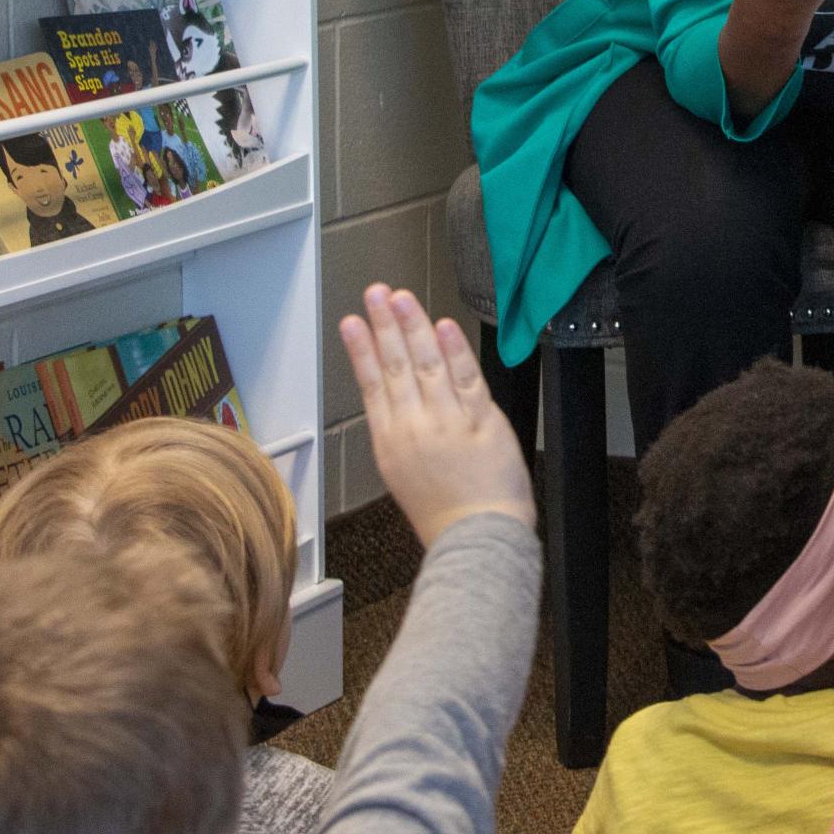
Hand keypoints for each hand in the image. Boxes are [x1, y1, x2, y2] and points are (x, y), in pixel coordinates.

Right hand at [338, 285, 535, 546]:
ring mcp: (447, 423)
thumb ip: (401, 434)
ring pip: (427, 365)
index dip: (362, 350)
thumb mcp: (405, 475)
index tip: (352, 322)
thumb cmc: (445, 513)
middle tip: (375, 293)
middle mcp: (414, 428)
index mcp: (391, 442)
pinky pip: (466, 379)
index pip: (372, 385)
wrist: (476, 539)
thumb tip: (399, 400)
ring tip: (401, 298)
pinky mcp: (481, 422)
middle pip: (396, 367)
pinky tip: (443, 326)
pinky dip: (454, 351)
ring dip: (413, 327)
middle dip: (384, 326)